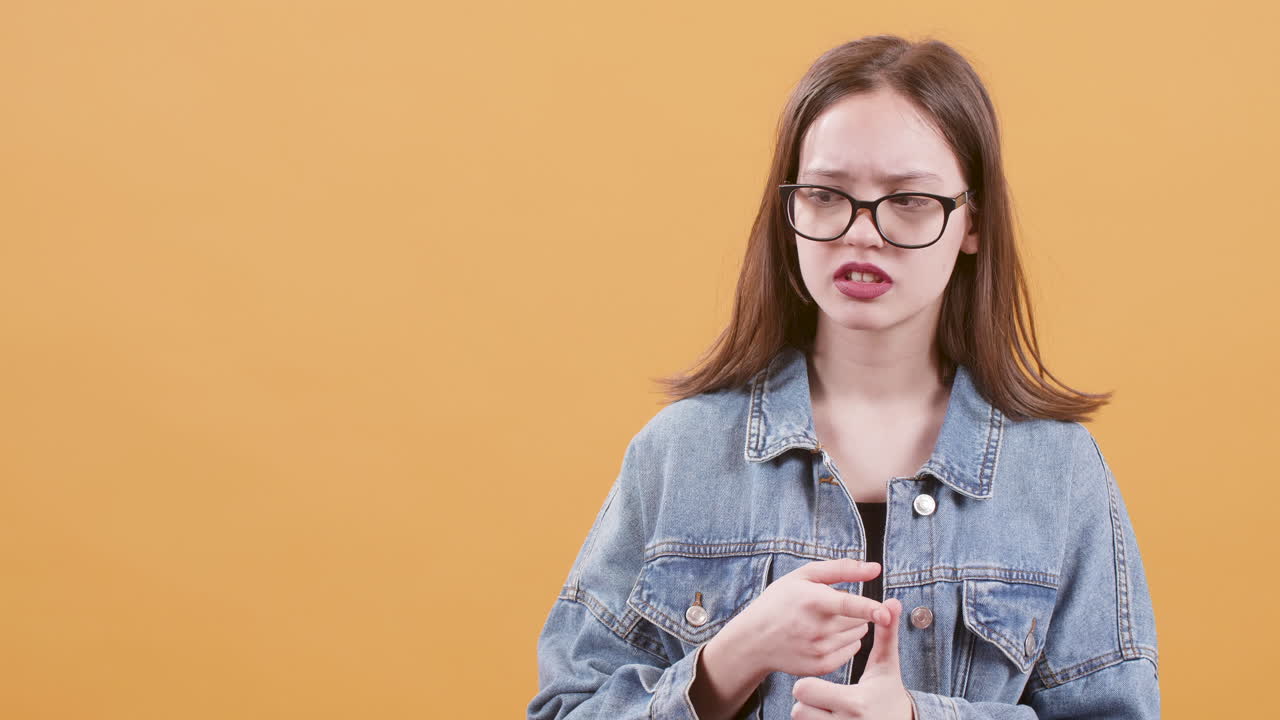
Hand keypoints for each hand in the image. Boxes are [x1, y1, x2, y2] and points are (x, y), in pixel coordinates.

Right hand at [716, 558, 889, 679]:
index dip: (869, 608)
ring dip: (851, 625)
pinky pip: (852, 650)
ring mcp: (819, 650)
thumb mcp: (804, 577)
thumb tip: (875, 568)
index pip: (847, 604)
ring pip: (859, 633)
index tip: (886, 612)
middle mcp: (817, 628)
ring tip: (824, 621)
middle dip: (854, 610)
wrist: (755, 640)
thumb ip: (842, 569)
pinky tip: (825, 636)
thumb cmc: (780, 602)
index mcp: (812, 601)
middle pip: (859, 618)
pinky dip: (846, 641)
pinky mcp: (822, 666)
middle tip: (828, 607)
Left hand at [790, 597, 914, 718]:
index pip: (805, 690)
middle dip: (805, 699)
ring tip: (823, 705)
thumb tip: (892, 602)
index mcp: (855, 702)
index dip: (808, 683)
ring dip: (807, 712)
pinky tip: (826, 716)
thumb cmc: (889, 693)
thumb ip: (886, 635)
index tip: (817, 679)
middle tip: (818, 692)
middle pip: (798, 709)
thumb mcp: (887, 667)